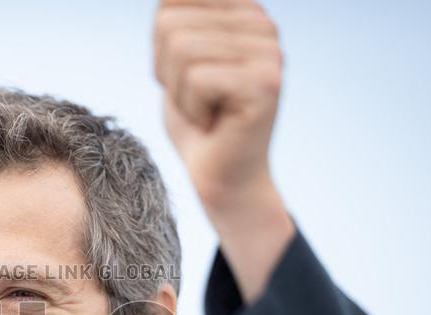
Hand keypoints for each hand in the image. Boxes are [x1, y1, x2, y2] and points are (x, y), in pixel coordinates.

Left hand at [154, 0, 294, 303]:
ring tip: (205, 112)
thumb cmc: (197, 124)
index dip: (161, 50)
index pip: (170, 5)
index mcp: (243, 12)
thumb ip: (173, 23)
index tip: (189, 81)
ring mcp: (269, 52)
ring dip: (179, 93)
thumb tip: (165, 3)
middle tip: (196, 101)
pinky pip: (195, 79)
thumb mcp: (174, 62)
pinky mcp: (265, 82)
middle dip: (167, 73)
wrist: (222, 180)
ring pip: (181, 49)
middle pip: (171, 25)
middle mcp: (263, 24)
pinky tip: (214, 125)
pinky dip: (191, 110)